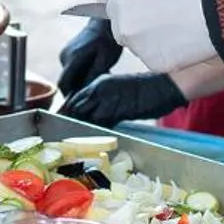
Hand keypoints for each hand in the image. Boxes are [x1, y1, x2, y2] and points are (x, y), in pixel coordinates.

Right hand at [56, 16, 123, 95]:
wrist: (104, 23)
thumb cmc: (107, 41)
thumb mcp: (105, 60)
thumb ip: (94, 76)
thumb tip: (85, 91)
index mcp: (73, 58)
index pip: (63, 84)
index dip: (68, 97)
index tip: (78, 104)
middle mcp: (65, 56)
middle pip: (66, 81)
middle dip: (77, 88)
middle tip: (93, 90)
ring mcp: (65, 53)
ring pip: (69, 75)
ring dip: (79, 80)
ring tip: (96, 77)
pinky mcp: (67, 52)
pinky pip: (70, 68)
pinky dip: (79, 73)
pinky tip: (92, 70)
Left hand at [62, 71, 185, 127]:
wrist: (165, 85)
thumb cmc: (145, 90)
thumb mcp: (118, 92)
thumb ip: (104, 102)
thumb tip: (93, 117)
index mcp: (98, 83)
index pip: (75, 99)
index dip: (65, 112)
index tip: (58, 124)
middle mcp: (99, 88)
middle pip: (76, 107)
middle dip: (67, 121)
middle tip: (60, 135)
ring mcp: (108, 98)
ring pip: (85, 116)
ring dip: (79, 128)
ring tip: (72, 140)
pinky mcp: (118, 109)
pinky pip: (101, 123)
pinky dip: (95, 132)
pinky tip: (91, 139)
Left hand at [106, 0, 223, 73]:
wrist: (223, 10)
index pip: (116, 9)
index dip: (136, 8)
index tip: (152, 8)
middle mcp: (124, 25)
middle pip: (125, 31)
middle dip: (142, 27)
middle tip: (169, 21)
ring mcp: (139, 48)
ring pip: (142, 48)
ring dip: (156, 42)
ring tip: (184, 32)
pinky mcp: (156, 65)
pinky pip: (158, 60)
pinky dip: (170, 55)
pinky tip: (188, 44)